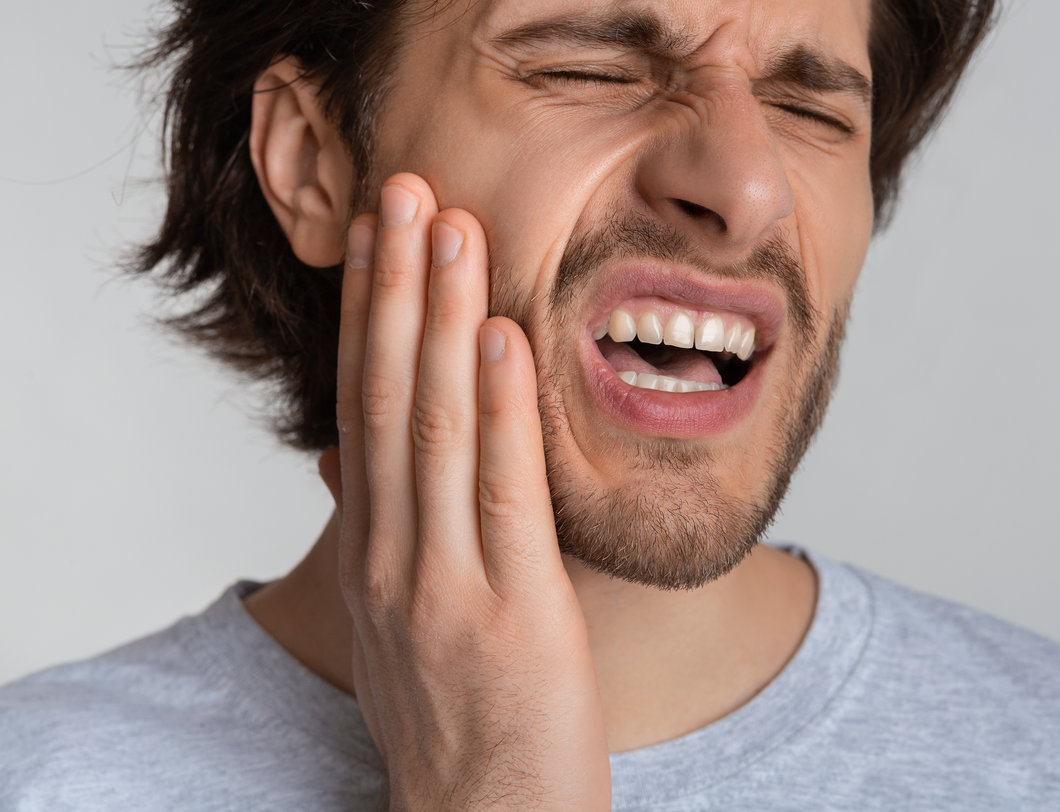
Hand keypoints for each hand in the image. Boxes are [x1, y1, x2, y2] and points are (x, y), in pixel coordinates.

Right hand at [318, 173, 610, 809]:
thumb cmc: (454, 717)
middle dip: (396, 290)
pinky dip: (504, 409)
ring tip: (450, 230)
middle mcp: (393, 557)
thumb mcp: (400, 619)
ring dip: (442, 321)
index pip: (362, 409)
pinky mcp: (512, 614)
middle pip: (388, 398)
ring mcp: (445, 585)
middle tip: (406, 190)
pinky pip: (503, 493)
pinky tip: (505, 337)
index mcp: (372, 550)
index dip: (369, 317)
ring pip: (437, 428)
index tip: (378, 235)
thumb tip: (349, 460)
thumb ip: (382, 534)